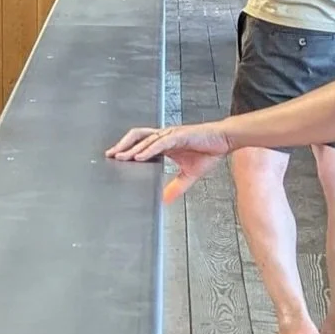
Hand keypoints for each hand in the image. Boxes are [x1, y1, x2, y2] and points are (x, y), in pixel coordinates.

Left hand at [106, 122, 231, 202]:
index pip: (140, 142)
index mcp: (165, 143)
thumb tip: (165, 199)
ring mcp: (171, 134)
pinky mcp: (180, 135)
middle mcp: (165, 136)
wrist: (224, 141)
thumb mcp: (189, 174)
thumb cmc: (208, 151)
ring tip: (121, 157)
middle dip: (123, 145)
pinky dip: (149, 149)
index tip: (114, 158)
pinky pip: (161, 142)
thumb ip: (176, 186)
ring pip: (147, 138)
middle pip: (137, 136)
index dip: (126, 148)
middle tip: (110, 156)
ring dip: (133, 148)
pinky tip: (140, 156)